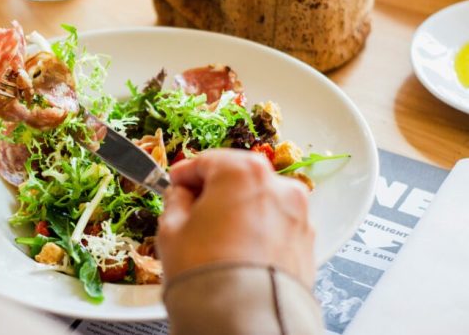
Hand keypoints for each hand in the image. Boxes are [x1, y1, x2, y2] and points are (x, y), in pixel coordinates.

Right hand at [158, 149, 314, 286]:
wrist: (244, 321)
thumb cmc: (207, 273)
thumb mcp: (171, 230)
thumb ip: (176, 201)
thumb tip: (181, 196)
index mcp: (242, 171)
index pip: (207, 160)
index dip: (185, 173)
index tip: (175, 183)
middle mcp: (278, 186)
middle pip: (238, 177)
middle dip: (215, 191)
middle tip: (192, 211)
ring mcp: (297, 215)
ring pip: (260, 202)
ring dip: (239, 211)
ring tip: (216, 238)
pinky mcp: (307, 243)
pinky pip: (276, 227)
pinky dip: (259, 232)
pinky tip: (238, 252)